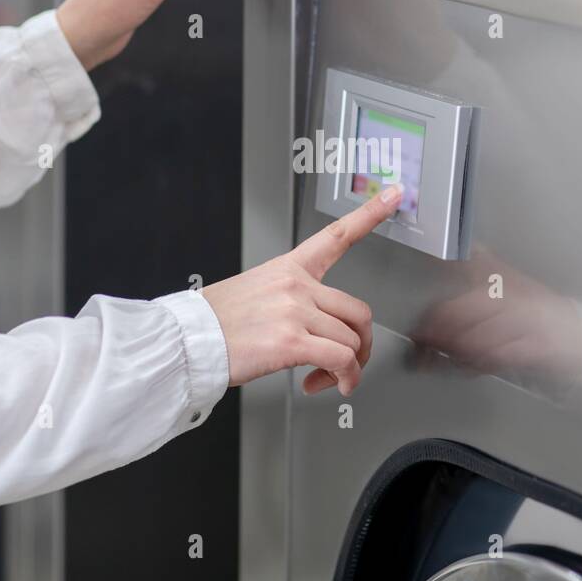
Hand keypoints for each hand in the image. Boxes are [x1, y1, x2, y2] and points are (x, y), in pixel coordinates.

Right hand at [202, 185, 402, 395]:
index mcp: (289, 268)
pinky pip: (341, 360)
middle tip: (348, 361)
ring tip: (324, 378)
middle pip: (358, 311)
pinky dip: (345, 378)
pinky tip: (329, 385)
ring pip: (351, 340)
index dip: (370, 213)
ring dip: (347, 368)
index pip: (336, 235)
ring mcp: (295, 312)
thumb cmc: (218, 323)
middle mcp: (296, 285)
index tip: (394, 195)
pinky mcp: (292, 342)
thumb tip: (316, 333)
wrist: (187, 340)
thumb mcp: (255, 292)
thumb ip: (292, 301)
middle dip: (361, 343)